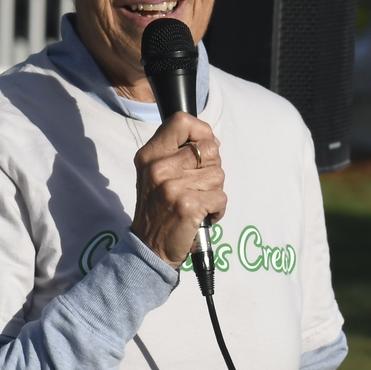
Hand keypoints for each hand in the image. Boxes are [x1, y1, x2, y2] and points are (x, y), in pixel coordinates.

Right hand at [131, 111, 225, 266]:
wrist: (149, 247)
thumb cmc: (158, 208)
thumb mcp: (155, 173)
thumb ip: (177, 153)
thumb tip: (212, 141)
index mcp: (150, 155)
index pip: (182, 121)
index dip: (202, 131)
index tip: (204, 148)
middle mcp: (159, 168)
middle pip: (210, 149)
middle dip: (213, 168)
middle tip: (199, 186)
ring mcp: (172, 187)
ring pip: (219, 175)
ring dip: (215, 191)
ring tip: (198, 202)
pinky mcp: (188, 206)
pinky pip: (221, 197)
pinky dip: (218, 210)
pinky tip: (202, 215)